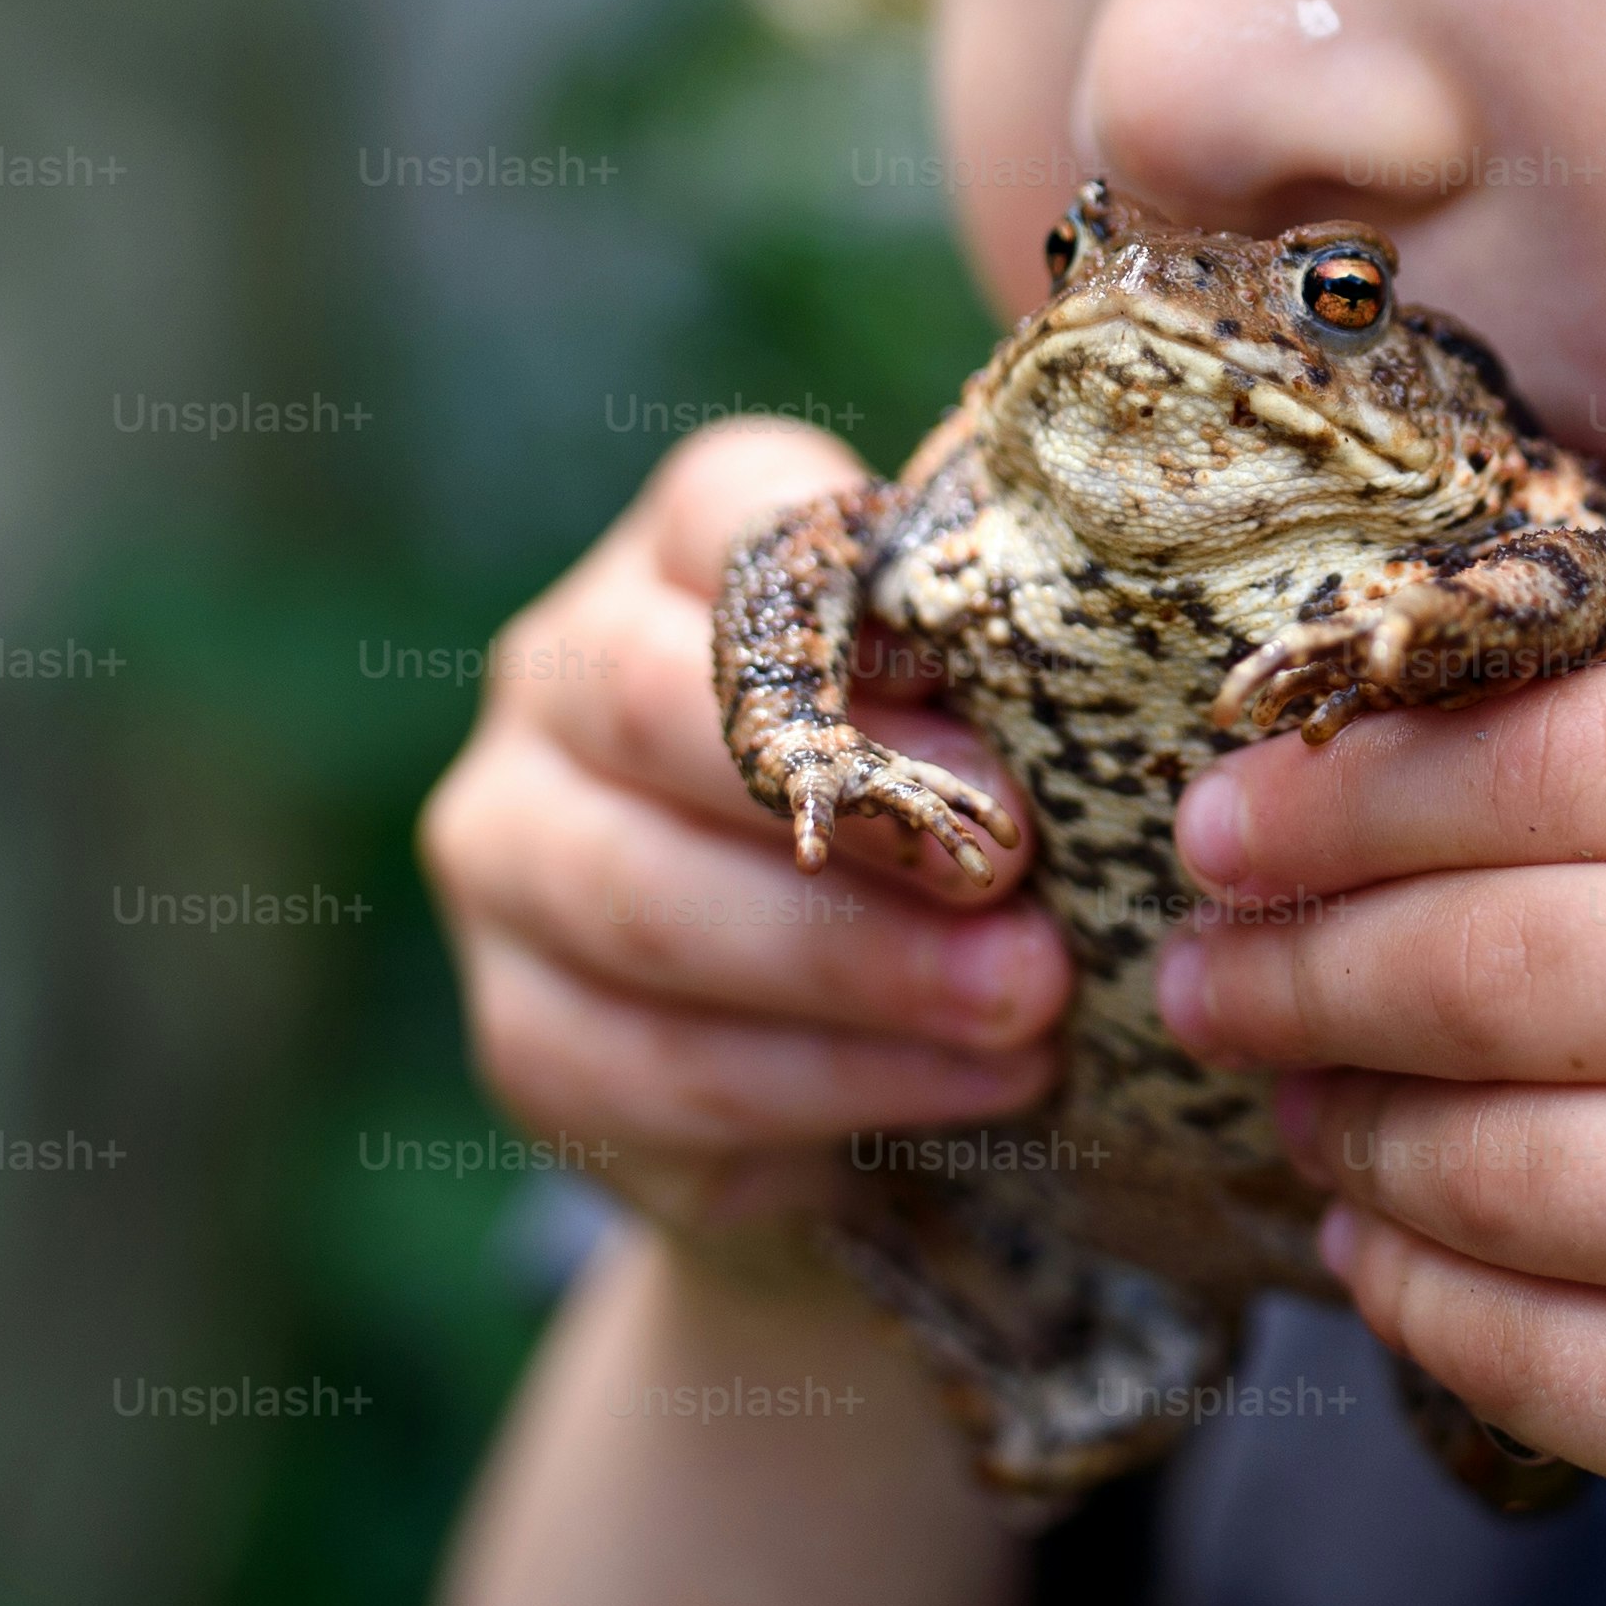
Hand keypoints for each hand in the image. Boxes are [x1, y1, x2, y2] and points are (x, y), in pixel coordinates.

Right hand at [418, 419, 1071, 1270]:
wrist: (850, 1065)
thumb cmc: (943, 832)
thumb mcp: (975, 735)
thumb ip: (997, 687)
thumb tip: (1095, 695)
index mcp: (671, 563)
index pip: (728, 516)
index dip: (858, 614)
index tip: (994, 712)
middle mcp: (557, 685)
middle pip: (651, 710)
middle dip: (851, 799)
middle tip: (1014, 869)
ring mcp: (511, 857)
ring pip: (644, 902)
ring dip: (856, 965)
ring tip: (1027, 1004)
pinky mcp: (523, 1029)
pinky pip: (651, 1065)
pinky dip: (831, 1084)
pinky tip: (970, 1090)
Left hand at [1156, 634, 1605, 1605]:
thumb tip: (1467, 581)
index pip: (1592, 746)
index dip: (1364, 781)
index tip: (1224, 807)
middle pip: (1515, 956)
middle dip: (1307, 962)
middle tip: (1201, 967)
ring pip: (1505, 1164)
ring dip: (1347, 1135)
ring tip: (1290, 1105)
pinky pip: (1546, 1356)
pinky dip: (1420, 1299)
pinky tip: (1379, 1253)